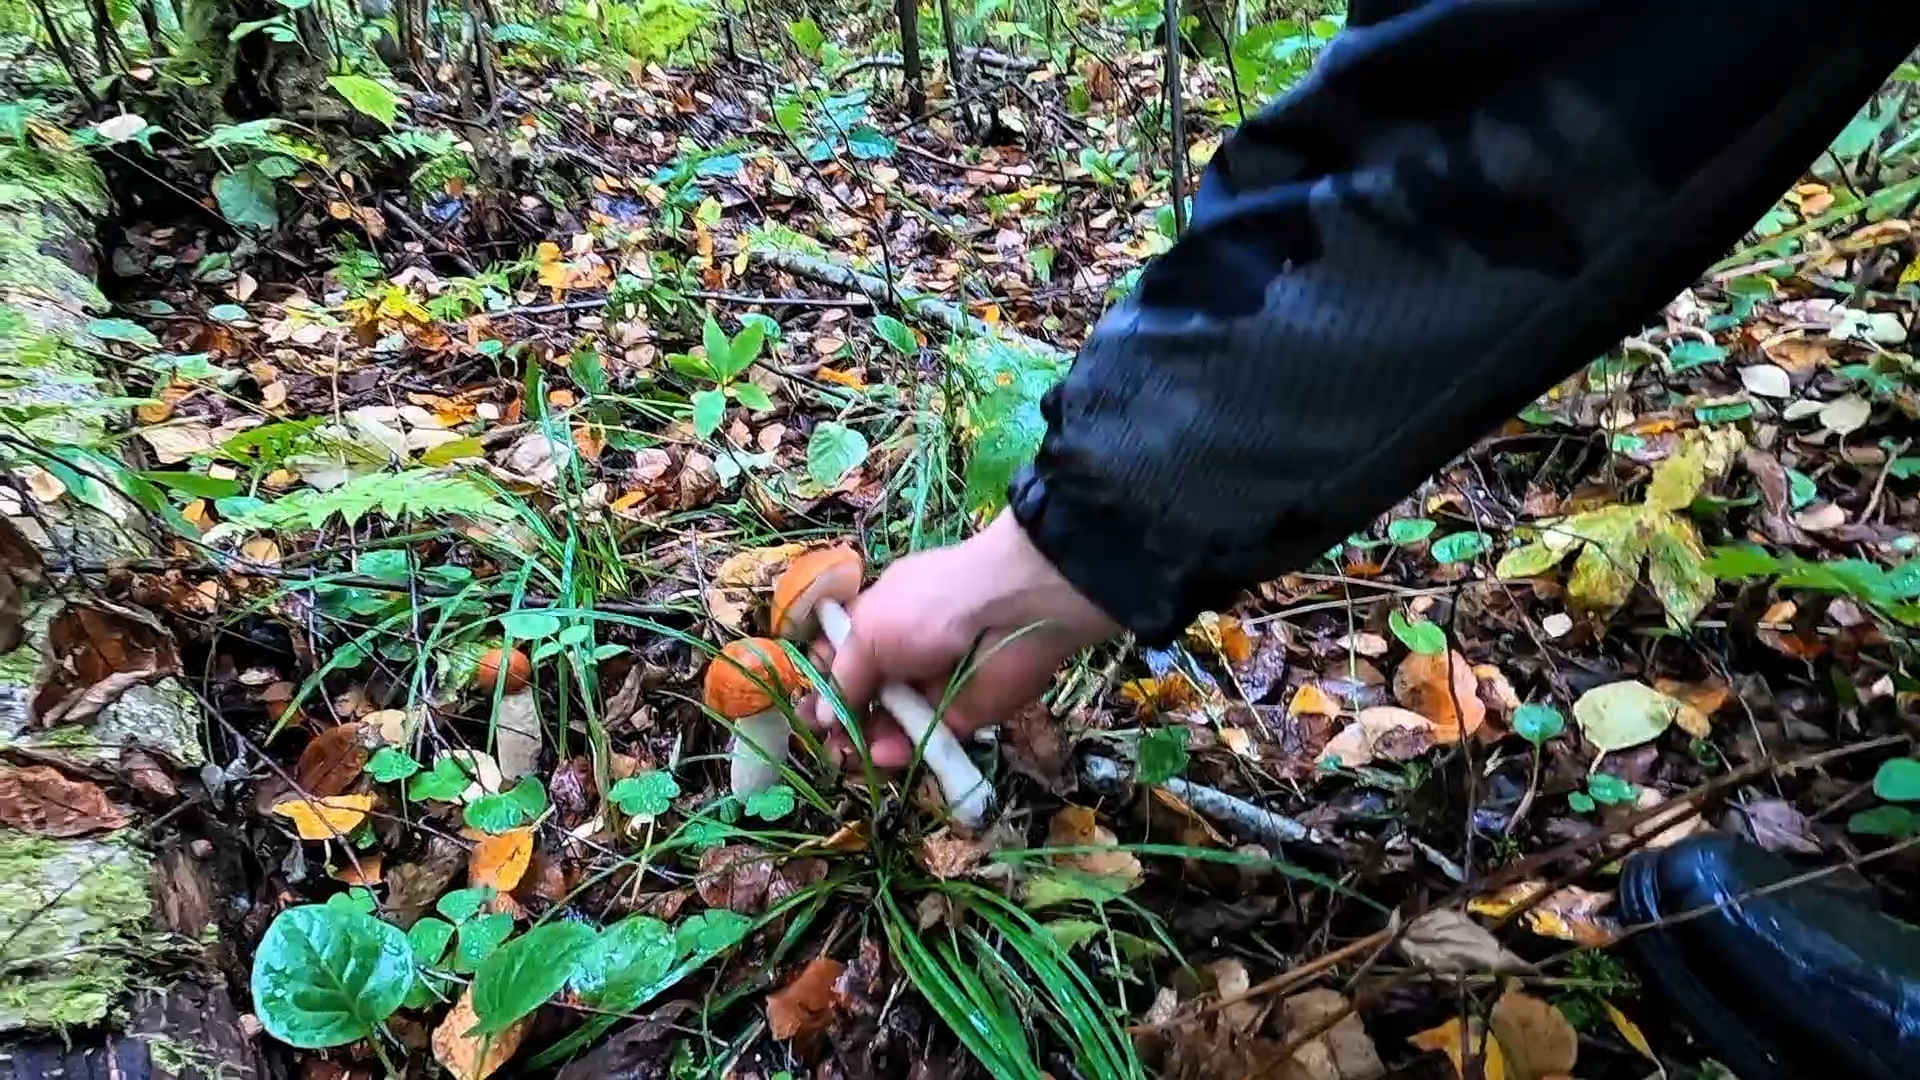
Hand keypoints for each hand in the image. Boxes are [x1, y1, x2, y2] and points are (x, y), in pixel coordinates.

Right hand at [807, 510, 1119, 767]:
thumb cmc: (926, 609)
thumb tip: (821, 717)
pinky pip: (924, 739)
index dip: (822, 681)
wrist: (1008, 612)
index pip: (842, 655)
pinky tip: (882, 754)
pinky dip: (902, 749)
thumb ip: (842, 678)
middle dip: (841, 721)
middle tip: (826, 744)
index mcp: (878, 619)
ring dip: (866, 741)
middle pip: (864, 695)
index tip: (806, 710)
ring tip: (847, 758)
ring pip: (891, 723)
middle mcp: (902, 653)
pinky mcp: (960, 716)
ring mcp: (931, 686)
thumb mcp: (868, 633)